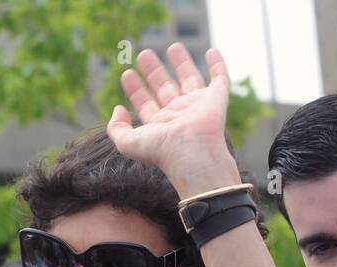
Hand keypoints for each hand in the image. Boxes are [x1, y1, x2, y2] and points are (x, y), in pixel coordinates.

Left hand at [107, 44, 242, 197]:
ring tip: (173, 45)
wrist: (192, 152)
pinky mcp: (217, 98)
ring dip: (182, 63)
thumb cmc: (161, 150)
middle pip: (165, 88)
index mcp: (160, 126)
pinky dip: (218, 64)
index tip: (127, 74)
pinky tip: (212, 50)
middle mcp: (179, 115)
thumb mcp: (127, 142)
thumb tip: (117, 108)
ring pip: (190, 79)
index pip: (146, 104)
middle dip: (154, 71)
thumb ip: (116, 127)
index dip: (136, 90)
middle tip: (143, 54)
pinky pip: (220, 78)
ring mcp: (198, 106)